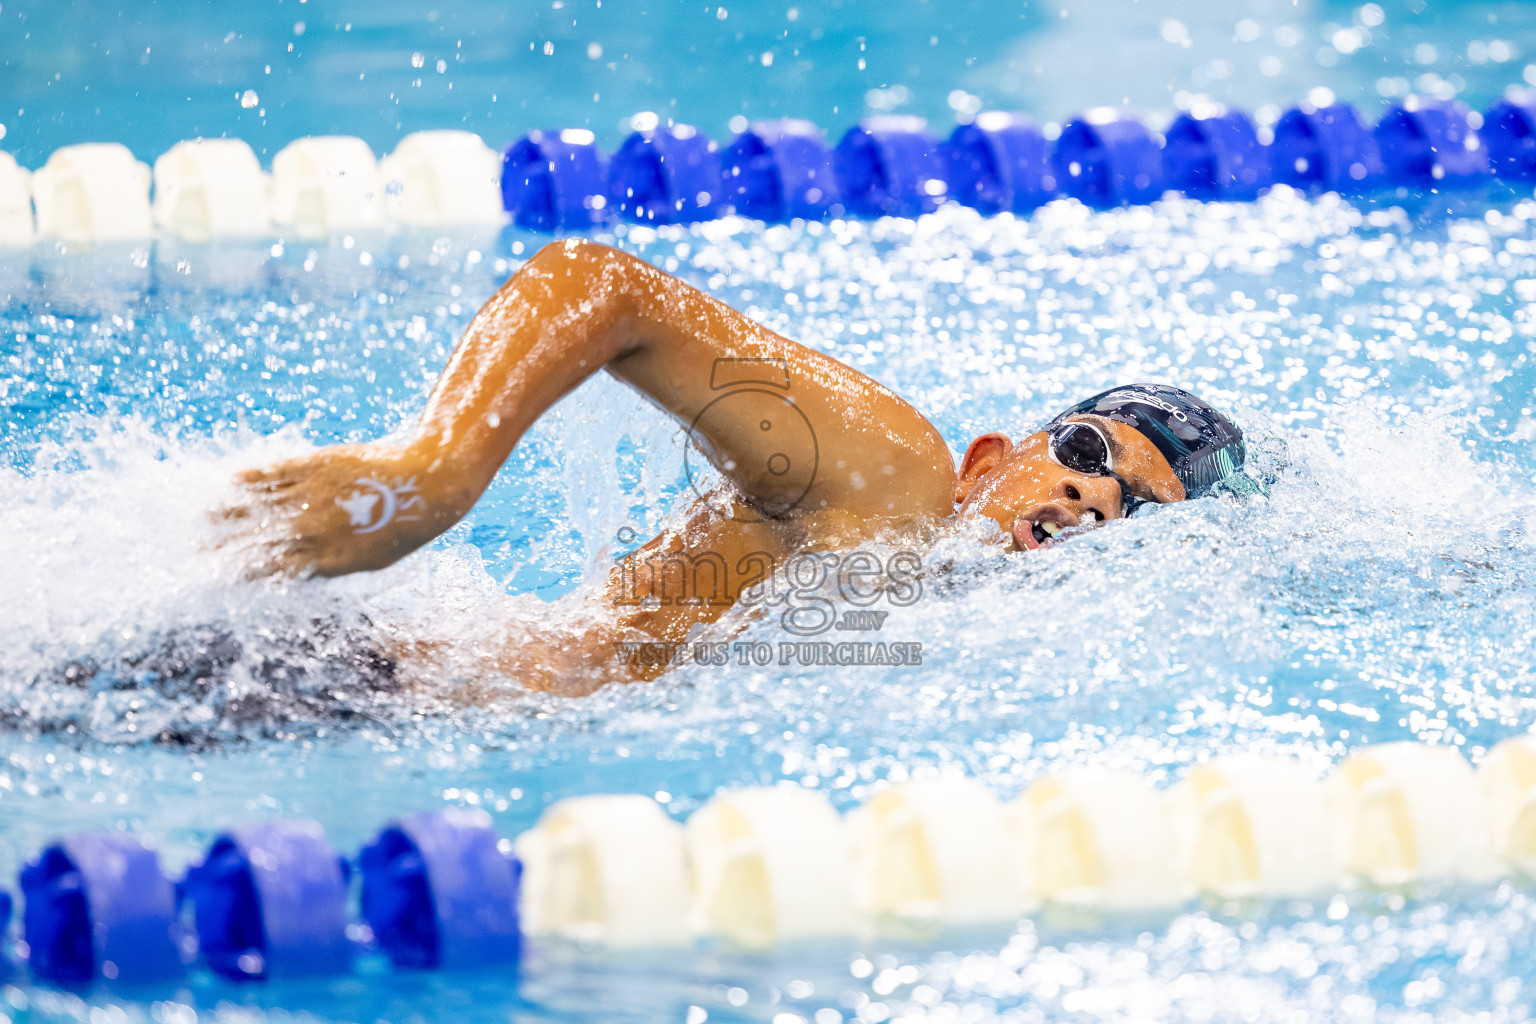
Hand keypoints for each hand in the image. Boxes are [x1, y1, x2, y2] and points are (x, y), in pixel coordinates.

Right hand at [219, 442, 453, 577]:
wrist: (426, 485)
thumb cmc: (402, 528)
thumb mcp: (368, 559)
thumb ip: (330, 565)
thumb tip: (300, 571)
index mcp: (325, 560)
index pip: (270, 572)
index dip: (240, 574)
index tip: (219, 576)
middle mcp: (314, 530)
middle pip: (256, 541)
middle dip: (222, 548)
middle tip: (197, 551)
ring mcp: (313, 497)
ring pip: (260, 506)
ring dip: (228, 512)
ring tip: (204, 515)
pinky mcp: (316, 466)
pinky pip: (275, 474)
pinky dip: (253, 478)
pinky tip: (233, 481)